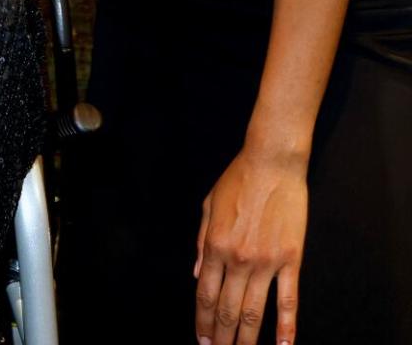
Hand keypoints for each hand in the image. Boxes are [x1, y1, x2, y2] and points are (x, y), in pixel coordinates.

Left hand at [194, 150, 306, 344]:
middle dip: (222, 338)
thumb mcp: (208, 204)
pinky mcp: (291, 260)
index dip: (203, 320)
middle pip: (228, 309)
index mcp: (215, 245)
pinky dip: (287, 326)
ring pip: (255, 312)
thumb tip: (198, 275)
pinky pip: (288, 300)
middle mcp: (238, 258)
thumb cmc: (238, 179)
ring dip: (247, 340)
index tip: (203, 339)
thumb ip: (201, 241)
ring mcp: (266, 262)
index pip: (206, 294)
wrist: (272, 162)